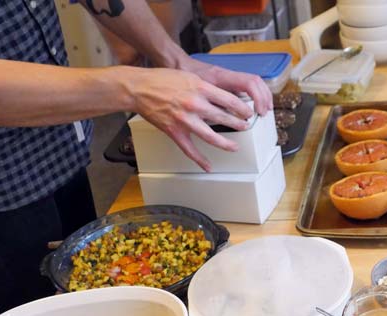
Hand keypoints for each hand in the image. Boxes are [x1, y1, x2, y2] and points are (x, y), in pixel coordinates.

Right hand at [128, 67, 253, 170]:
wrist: (139, 88)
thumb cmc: (162, 79)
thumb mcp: (189, 77)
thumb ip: (206, 87)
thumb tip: (223, 97)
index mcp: (200, 89)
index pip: (229, 100)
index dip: (242, 108)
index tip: (247, 112)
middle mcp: (195, 104)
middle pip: (224, 118)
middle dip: (238, 124)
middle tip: (246, 127)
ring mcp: (185, 120)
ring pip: (211, 137)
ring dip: (226, 143)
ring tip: (235, 146)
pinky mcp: (174, 131)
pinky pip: (190, 150)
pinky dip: (200, 160)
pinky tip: (208, 166)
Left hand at [179, 56, 272, 115]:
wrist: (178, 64)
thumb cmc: (184, 76)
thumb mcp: (197, 93)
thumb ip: (211, 105)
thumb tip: (224, 120)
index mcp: (222, 76)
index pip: (249, 83)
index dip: (258, 98)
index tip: (257, 111)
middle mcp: (229, 74)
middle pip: (256, 81)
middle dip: (264, 97)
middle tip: (264, 112)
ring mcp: (230, 75)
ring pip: (255, 81)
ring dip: (263, 95)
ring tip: (264, 109)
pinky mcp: (229, 78)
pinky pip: (248, 84)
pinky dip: (256, 93)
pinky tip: (255, 103)